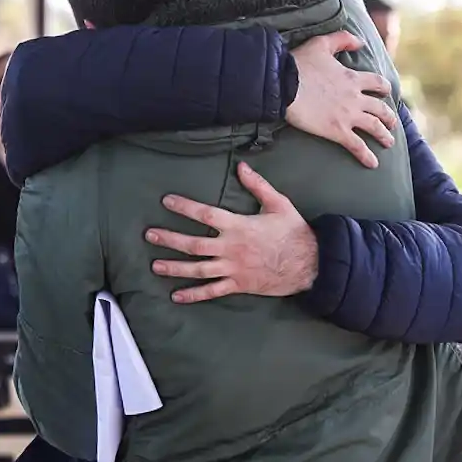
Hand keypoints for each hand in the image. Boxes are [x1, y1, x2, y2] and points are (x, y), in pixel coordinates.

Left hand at [145, 162, 317, 302]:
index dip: (184, 207)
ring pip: (198, 269)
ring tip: (155, 266)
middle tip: (150, 235)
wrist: (311, 264)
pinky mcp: (238, 285)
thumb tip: (242, 166)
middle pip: (194, 244)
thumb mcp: (278, 203)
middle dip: (170, 239)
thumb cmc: (294, 232)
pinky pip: (212, 291)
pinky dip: (194, 295)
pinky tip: (177, 295)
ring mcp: (233, 269)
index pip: (205, 214)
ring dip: (175, 267)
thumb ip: (258, 185)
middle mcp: (231, 248)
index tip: (166, 202)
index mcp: (238, 226)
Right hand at [288, 31, 395, 168]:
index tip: (386, 93)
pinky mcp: (337, 132)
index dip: (384, 88)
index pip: (377, 83)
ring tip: (389, 143)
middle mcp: (356, 98)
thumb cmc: (298, 63)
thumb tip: (360, 42)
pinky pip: (357, 146)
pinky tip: (373, 164)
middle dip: (389, 117)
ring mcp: (348, 116)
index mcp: (353, 78)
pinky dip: (366, 156)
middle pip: (381, 109)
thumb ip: (343, 39)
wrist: (283, 85)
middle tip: (391, 123)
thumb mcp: (321, 43)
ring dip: (384, 136)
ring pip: (374, 127)